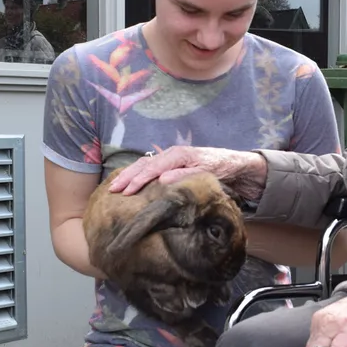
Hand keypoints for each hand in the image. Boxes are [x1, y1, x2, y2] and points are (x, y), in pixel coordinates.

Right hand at [107, 146, 267, 199]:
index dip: (138, 180)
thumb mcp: (206, 173)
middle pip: (143, 164)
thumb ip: (184, 176)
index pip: (152, 168)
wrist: (233, 164)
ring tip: (115, 187)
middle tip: (113, 190)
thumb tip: (162, 179)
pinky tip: (129, 182)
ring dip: (128, 175)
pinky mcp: (171, 163)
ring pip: (144, 165)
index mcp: (178, 155)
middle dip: (127, 177)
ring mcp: (170, 158)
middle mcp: (171, 154)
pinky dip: (137, 174)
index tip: (126, 192)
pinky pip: (149, 167)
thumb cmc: (221, 168)